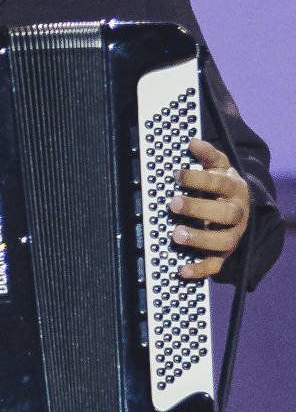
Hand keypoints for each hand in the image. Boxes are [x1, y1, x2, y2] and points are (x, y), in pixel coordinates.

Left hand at [171, 138, 249, 279]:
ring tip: (176, 234)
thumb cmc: (220, 184)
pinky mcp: (223, 254)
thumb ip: (207, 155)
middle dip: (199, 208)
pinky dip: (200, 270)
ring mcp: (232, 235)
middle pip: (225, 213)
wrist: (238, 207)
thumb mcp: (217, 166)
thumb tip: (192, 141)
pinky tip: (181, 270)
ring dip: (200, 238)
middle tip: (173, 203)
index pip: (220, 183)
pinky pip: (216, 265)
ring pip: (223, 240)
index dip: (198, 179)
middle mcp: (237, 213)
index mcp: (234, 189)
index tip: (176, 174)